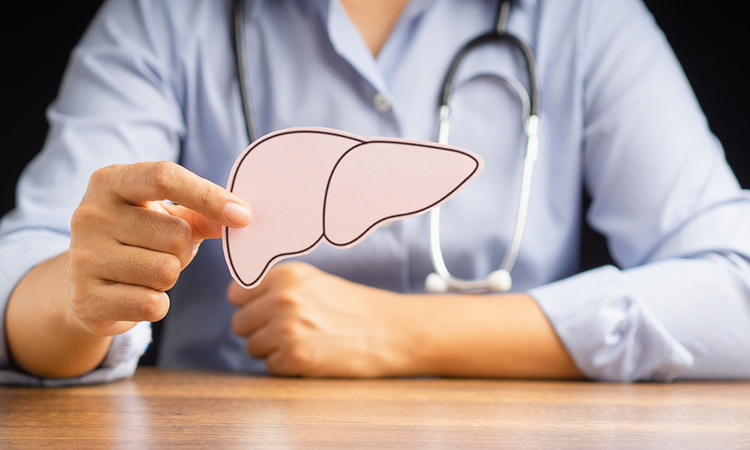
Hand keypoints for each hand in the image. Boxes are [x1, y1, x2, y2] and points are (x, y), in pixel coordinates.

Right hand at [69, 161, 250, 335]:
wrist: (86, 285)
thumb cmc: (138, 240)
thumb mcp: (167, 217)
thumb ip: (203, 213)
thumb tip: (241, 217)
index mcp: (110, 181)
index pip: (164, 177)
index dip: (208, 196)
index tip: (243, 216)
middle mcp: (90, 214)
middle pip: (175, 234)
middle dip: (184, 249)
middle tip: (161, 251)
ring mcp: (83, 257)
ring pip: (166, 270)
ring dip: (170, 276)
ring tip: (146, 271)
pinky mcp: (86, 299)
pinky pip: (152, 304)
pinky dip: (157, 303)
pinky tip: (137, 295)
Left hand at [228, 262, 413, 376]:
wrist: (389, 330)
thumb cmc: (353, 307)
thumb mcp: (313, 282)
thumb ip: (277, 287)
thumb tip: (238, 299)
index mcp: (285, 275)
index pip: (236, 294)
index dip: (249, 306)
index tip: (266, 312)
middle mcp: (282, 298)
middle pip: (240, 323)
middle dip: (259, 330)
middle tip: (288, 332)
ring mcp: (287, 328)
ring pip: (252, 347)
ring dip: (272, 350)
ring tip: (303, 342)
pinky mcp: (295, 357)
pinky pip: (270, 367)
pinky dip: (287, 366)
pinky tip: (311, 356)